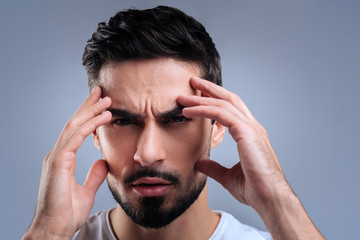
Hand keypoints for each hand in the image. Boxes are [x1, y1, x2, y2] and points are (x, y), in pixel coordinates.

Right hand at [23, 86, 111, 239]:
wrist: (54, 230)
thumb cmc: (66, 213)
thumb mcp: (86, 190)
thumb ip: (93, 174)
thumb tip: (102, 162)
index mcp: (63, 159)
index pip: (76, 131)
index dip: (88, 116)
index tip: (101, 105)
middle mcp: (58, 154)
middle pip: (74, 123)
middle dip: (88, 106)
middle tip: (101, 92)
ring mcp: (56, 157)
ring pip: (74, 126)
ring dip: (90, 111)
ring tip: (106, 100)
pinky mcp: (58, 163)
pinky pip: (75, 138)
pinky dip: (89, 126)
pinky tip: (102, 118)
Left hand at [178, 77, 324, 238]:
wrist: (270, 199)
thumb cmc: (255, 189)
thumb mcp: (227, 176)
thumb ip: (213, 167)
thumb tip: (199, 162)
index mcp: (250, 134)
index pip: (231, 108)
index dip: (215, 99)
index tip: (198, 95)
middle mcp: (252, 127)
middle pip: (229, 98)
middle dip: (210, 89)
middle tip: (193, 82)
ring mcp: (251, 128)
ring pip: (223, 103)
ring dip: (201, 97)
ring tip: (183, 97)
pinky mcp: (247, 133)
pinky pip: (221, 114)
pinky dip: (203, 109)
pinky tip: (188, 111)